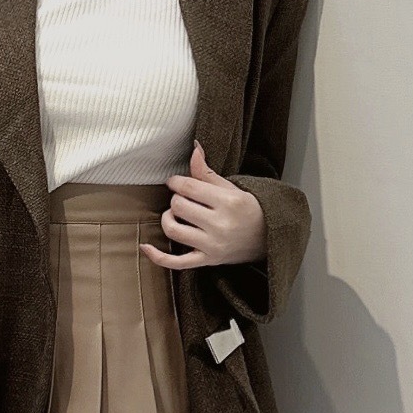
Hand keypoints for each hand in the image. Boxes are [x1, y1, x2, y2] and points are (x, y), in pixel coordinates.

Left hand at [140, 142, 266, 271]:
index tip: (176, 182)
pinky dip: (157, 256)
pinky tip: (144, 246)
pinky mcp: (207, 261)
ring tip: (175, 215)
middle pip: (178, 206)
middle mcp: (220, 225)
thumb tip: (194, 149)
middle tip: (184, 199)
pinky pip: (176, 263)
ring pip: (173, 230)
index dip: (176, 182)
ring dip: (168, 219)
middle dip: (176, 199)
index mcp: (228, 202)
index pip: (188, 187)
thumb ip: (207, 172)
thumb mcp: (231, 188)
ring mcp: (212, 246)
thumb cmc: (248, 210)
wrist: (268, 239)